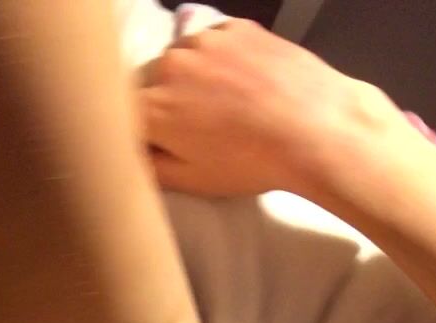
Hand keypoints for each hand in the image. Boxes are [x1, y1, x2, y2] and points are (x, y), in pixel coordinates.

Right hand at [136, 18, 392, 198]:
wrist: (313, 128)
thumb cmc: (251, 162)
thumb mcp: (193, 181)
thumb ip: (150, 166)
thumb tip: (134, 153)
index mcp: (152, 107)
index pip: (123, 114)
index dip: (139, 131)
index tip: (156, 144)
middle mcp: (170, 66)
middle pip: (151, 83)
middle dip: (165, 104)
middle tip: (196, 131)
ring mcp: (204, 41)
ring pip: (182, 59)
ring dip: (192, 79)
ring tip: (224, 107)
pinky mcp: (236, 28)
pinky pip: (213, 42)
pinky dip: (220, 60)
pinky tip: (242, 84)